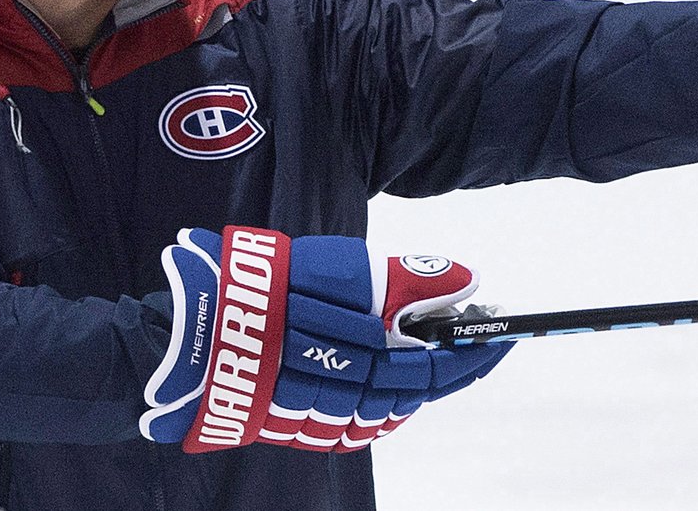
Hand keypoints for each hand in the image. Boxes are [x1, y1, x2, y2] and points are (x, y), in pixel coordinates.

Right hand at [140, 226, 509, 452]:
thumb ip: (407, 278)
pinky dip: (388, 404)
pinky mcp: (300, 430)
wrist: (194, 335)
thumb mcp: (342, 268)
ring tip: (449, 359)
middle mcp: (346, 396)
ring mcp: (322, 418)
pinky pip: (360, 424)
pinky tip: (399, 384)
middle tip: (484, 342)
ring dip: (424, 385)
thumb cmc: (269, 288)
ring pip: (391, 410)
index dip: (473, 350)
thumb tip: (467, 282)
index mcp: (361, 356)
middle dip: (455, 366)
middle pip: (417, 390)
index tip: (503, 332)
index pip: (436, 363)